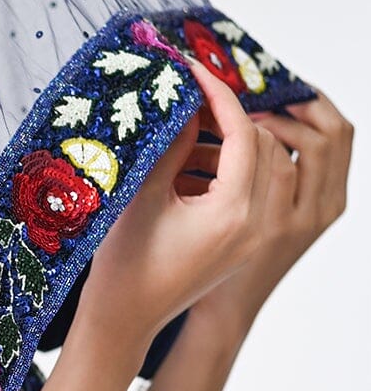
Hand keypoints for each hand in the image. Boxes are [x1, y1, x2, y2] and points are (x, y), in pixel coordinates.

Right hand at [77, 63, 288, 357]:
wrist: (124, 319)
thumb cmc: (123, 264)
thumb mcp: (142, 194)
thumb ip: (172, 143)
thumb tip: (189, 101)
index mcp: (234, 213)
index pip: (244, 134)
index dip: (219, 96)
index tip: (194, 71)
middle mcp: (256, 225)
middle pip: (267, 147)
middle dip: (233, 116)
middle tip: (191, 98)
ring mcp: (255, 237)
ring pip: (268, 167)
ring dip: (236, 142)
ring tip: (191, 132)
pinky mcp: (246, 243)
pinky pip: (258, 191)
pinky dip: (234, 169)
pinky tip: (193, 165)